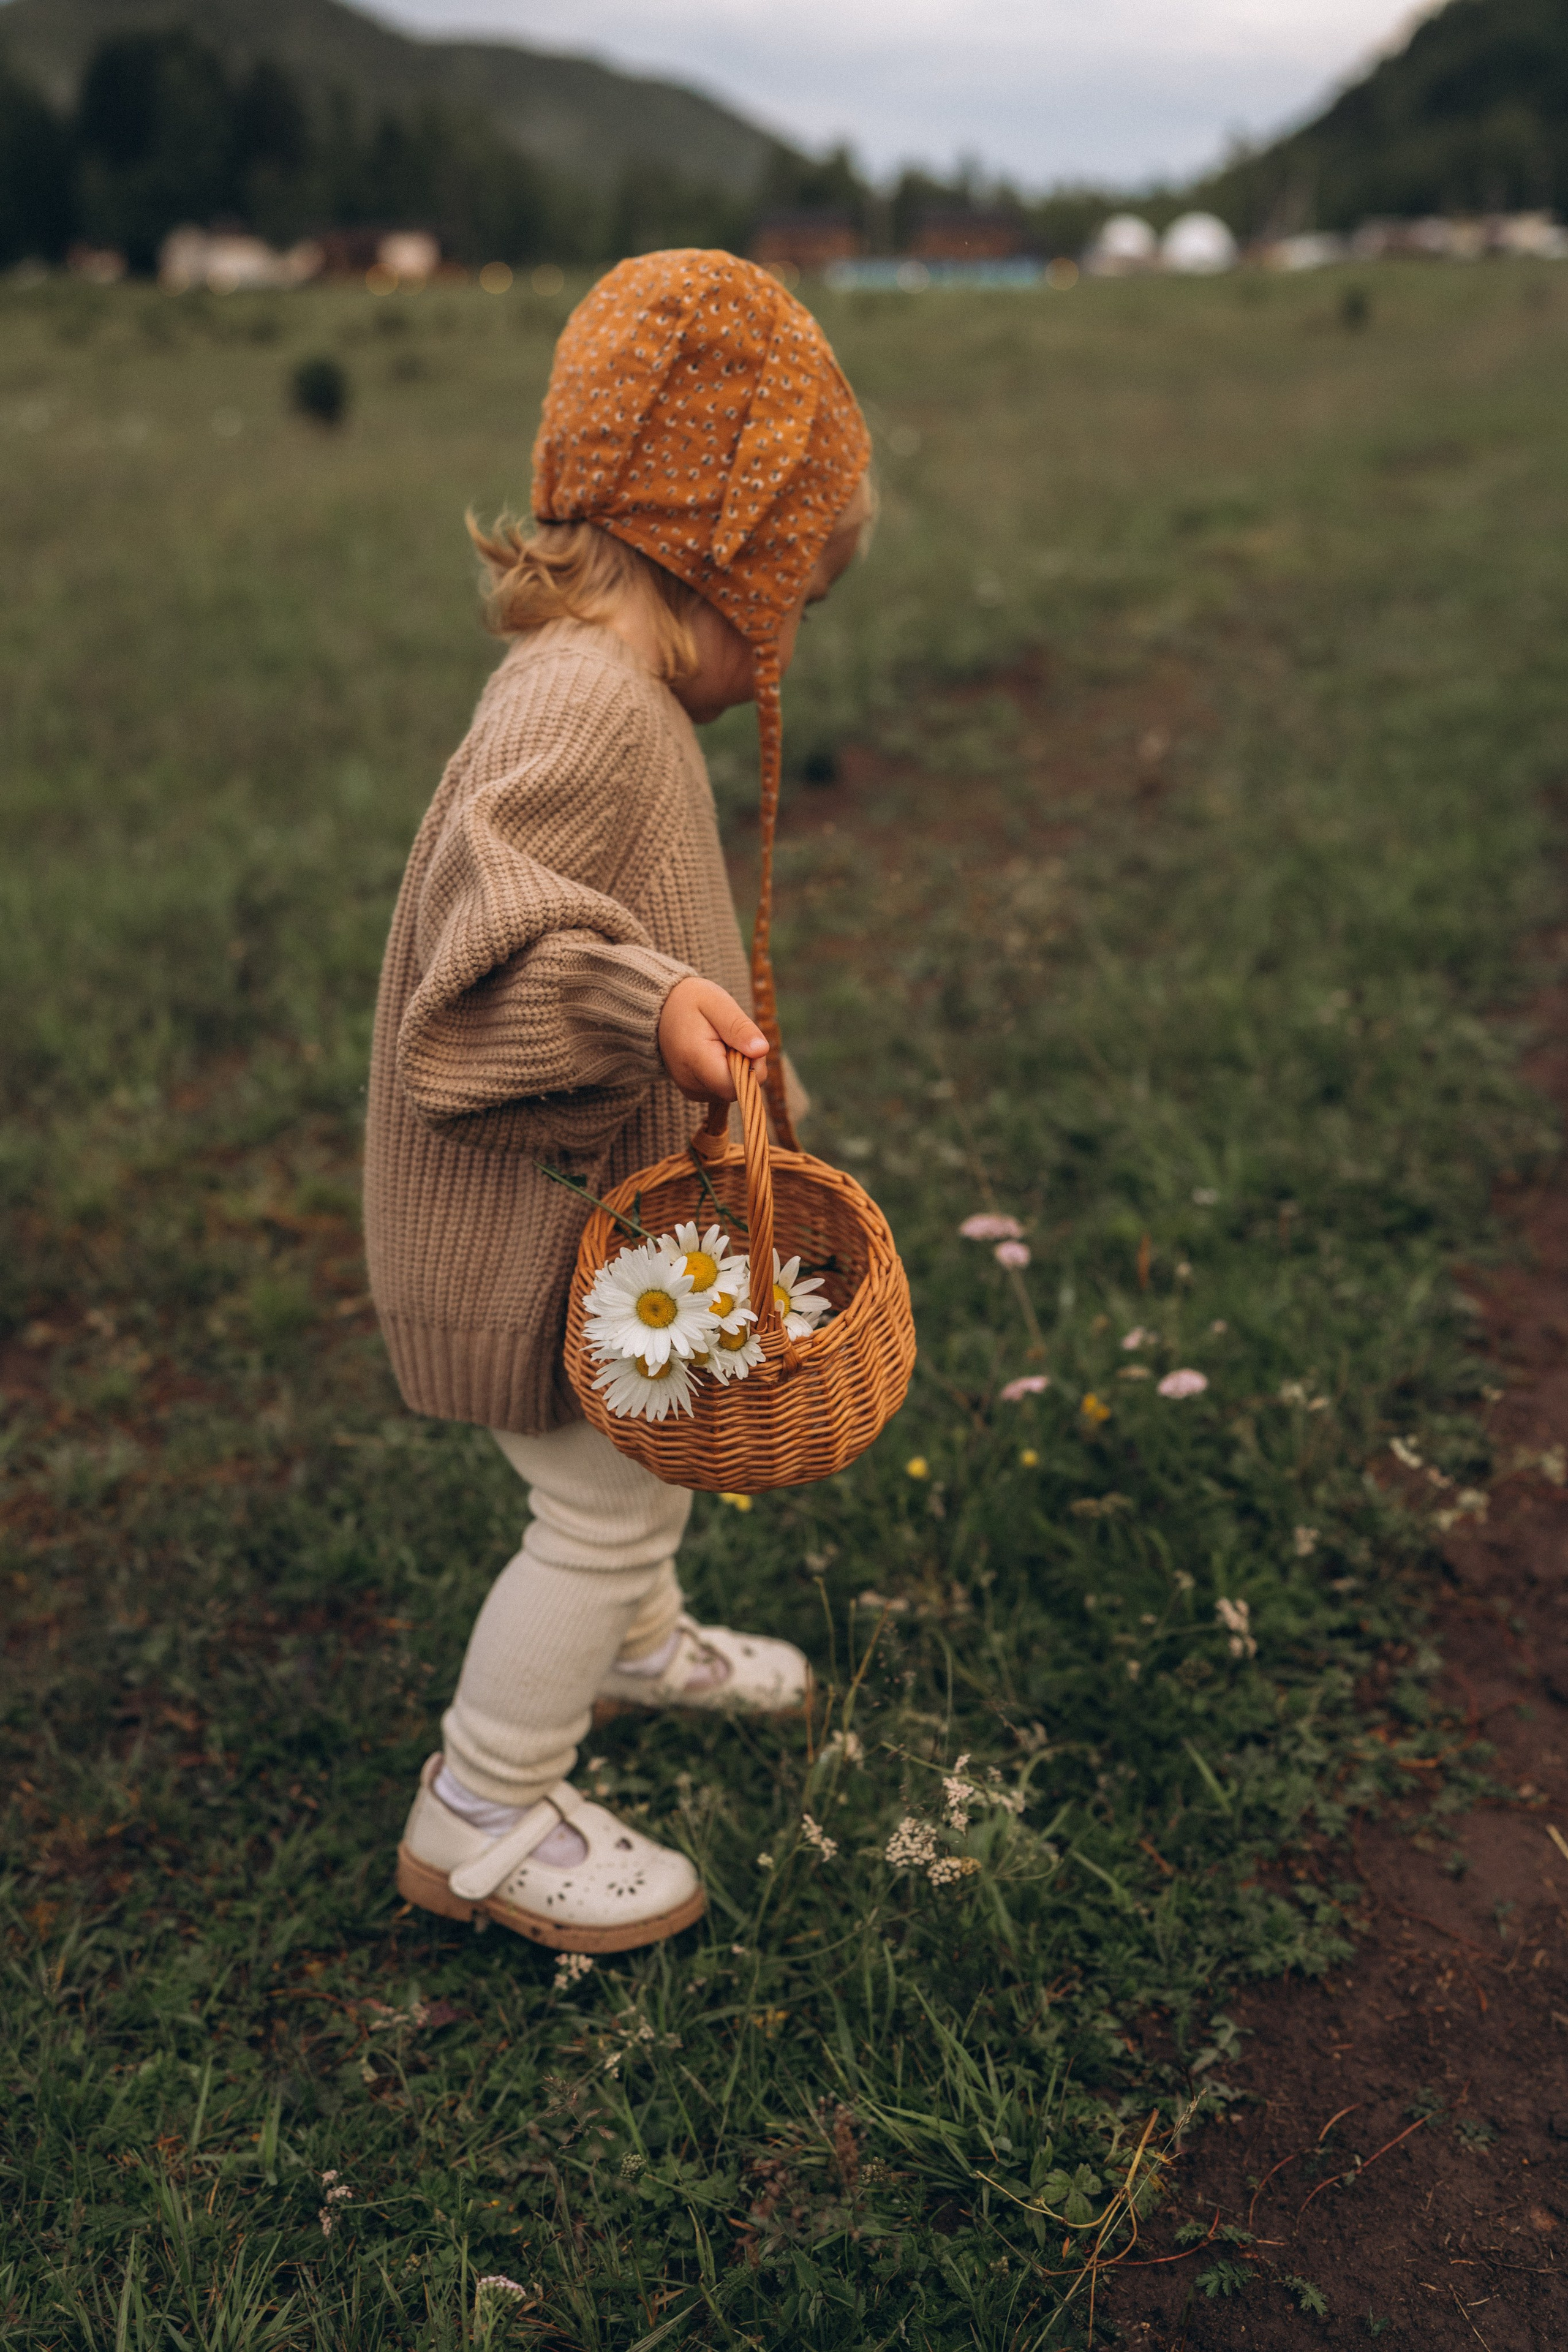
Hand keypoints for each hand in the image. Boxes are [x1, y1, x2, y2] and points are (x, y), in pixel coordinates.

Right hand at [658, 977, 766, 1101]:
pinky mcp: (694, 1092)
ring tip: (720, 1043)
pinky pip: (722, 1089)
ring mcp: (692, 1090)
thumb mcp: (717, 1003)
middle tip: (732, 1038)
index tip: (744, 1042)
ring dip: (736, 1068)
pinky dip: (726, 1072)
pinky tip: (715, 1053)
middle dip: (746, 1066)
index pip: (738, 1085)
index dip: (752, 1067)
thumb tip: (762, 1051)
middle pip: (738, 1090)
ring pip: (732, 1091)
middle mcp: (691, 1083)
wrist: (661, 1009)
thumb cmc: (691, 1001)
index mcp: (695, 1060)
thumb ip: (739, 1028)